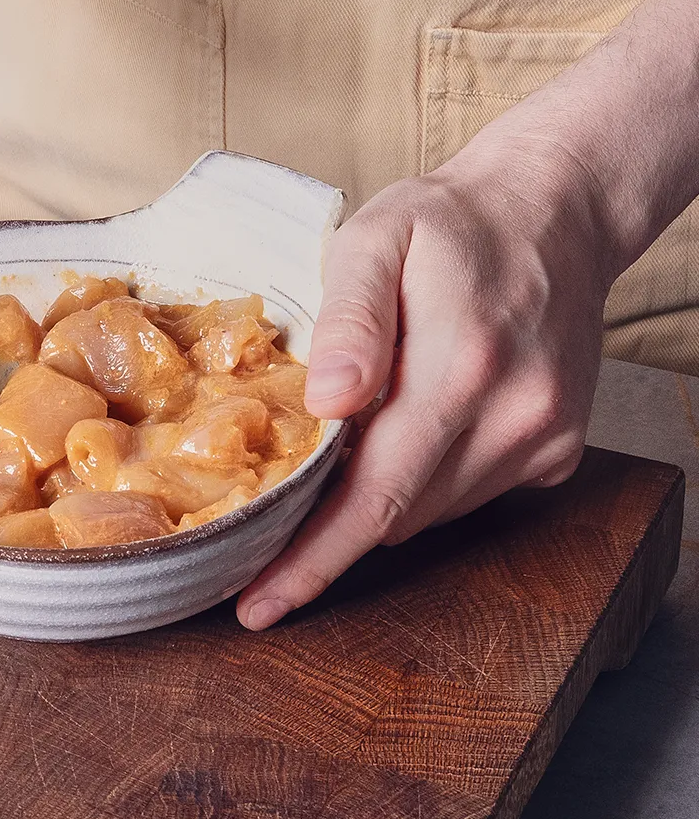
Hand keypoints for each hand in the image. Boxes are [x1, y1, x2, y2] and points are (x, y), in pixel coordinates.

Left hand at [237, 124, 612, 629]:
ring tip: (347, 441)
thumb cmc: (448, 224)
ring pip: (431, 512)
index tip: (259, 607)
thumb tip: (326, 404)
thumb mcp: (376, 240)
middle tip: (271, 521)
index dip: (311, 560)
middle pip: (398, 517)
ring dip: (379, 496)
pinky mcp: (559, 448)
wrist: (553, 210)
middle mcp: (513, 416)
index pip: (372, 498)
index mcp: (458, 368)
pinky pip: (468, 494)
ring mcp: (543, 438)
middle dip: (328, 532)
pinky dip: (424, 480)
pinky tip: (411, 427)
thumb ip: (351, 322)